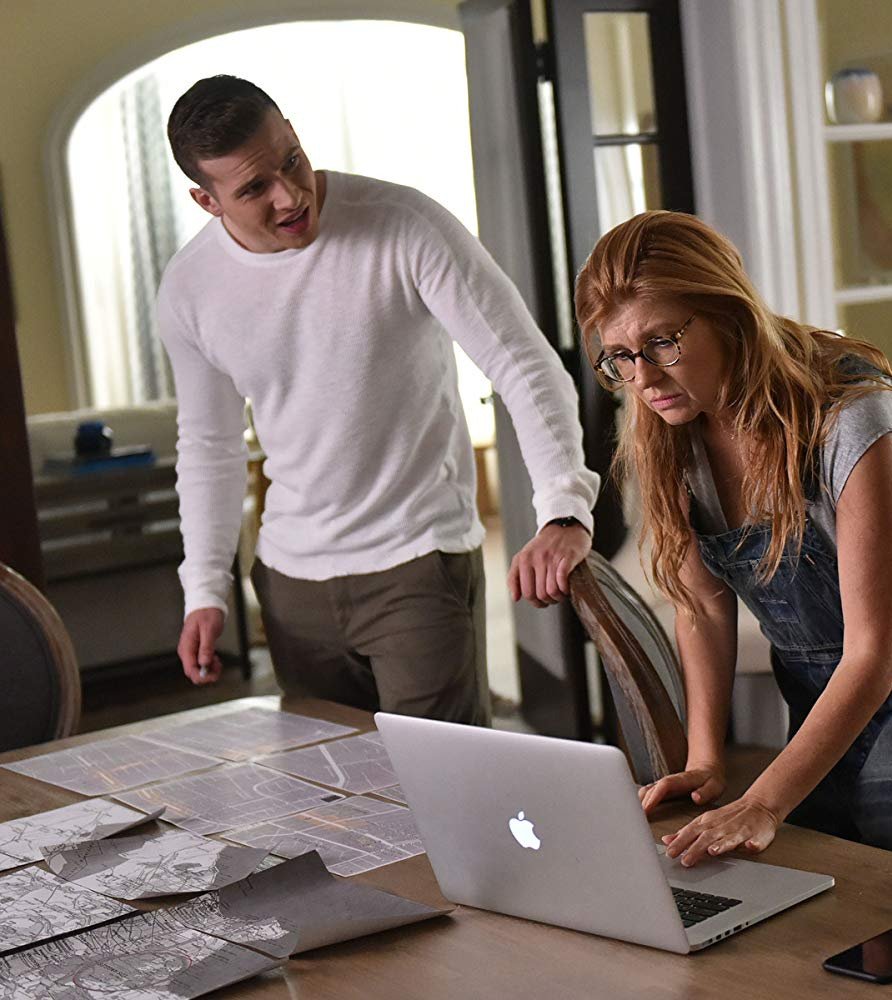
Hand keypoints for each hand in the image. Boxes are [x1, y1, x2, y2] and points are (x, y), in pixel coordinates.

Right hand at [177, 608, 224, 684]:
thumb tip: (204, 663)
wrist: (205, 605)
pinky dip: (210, 664)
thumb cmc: (206, 614)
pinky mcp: (196, 650)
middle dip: (207, 674)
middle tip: (218, 666)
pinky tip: (215, 659)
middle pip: (193, 672)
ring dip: (209, 669)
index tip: (213, 675)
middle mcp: (186, 651)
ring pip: (198, 669)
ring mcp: (191, 651)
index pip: (190, 670)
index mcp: (187, 647)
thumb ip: (206, 647)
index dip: (202, 676)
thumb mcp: (209, 630)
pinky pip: (201, 663)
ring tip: (218, 662)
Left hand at [507, 523, 590, 607]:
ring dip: (558, 597)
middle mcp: (537, 557)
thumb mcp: (524, 557)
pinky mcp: (568, 556)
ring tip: (561, 593)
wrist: (566, 526)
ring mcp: (552, 557)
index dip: (535, 602)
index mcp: (524, 559)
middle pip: (540, 594)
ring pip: (552, 591)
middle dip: (548, 602)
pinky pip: (562, 581)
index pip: (526, 592)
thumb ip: (514, 577)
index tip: (541, 601)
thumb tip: (515, 598)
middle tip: (553, 598)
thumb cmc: (544, 546)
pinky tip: (567, 587)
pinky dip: (565, 589)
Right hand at [639, 765, 725, 815]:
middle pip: (649, 790)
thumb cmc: (711, 780)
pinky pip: (647, 795)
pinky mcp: (661, 790)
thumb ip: (706, 792)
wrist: (706, 769)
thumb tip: (695, 797)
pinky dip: (640, 804)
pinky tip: (638, 816)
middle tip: (635, 822)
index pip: (663, 786)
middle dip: (640, 804)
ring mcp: (663, 785)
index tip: (645, 810)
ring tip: (634, 822)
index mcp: (681, 780)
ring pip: (645, 792)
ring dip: (638, 804)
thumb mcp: (715, 786)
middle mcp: (668, 781)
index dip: (653, 797)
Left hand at [661, 793, 780, 866]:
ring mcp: (739, 831)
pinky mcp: (756, 836)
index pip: (691, 831)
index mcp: (708, 822)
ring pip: (729, 838)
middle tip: (685, 861)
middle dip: (695, 848)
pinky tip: (749, 847)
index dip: (680, 841)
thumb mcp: (705, 822)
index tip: (670, 852)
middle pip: (707, 837)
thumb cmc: (728, 817)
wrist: (757, 806)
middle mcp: (721, 826)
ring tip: (712, 852)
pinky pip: (755, 840)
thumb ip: (686, 832)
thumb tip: (667, 840)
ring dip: (721, 845)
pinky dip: (752, 844)